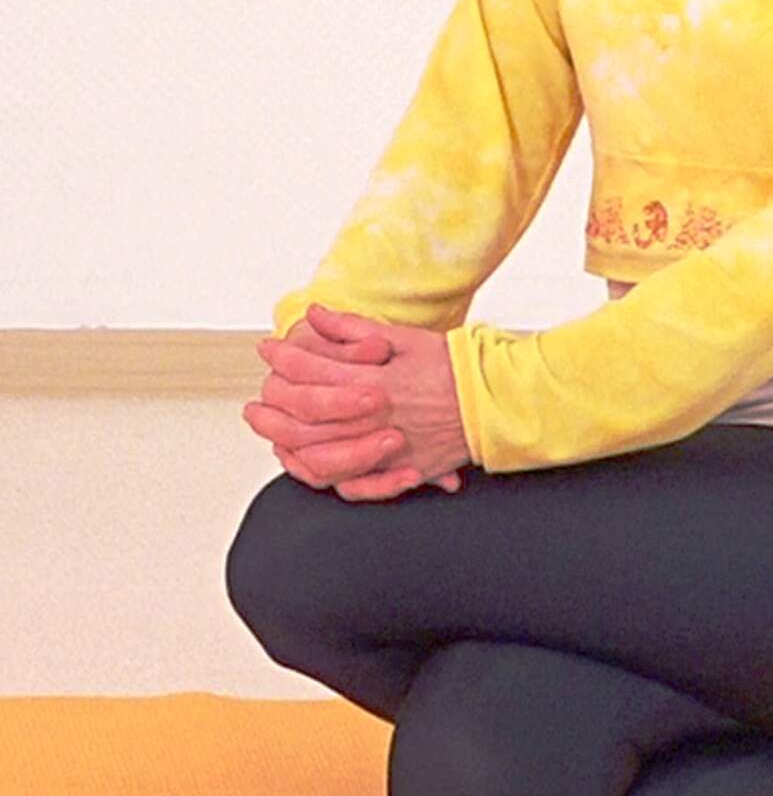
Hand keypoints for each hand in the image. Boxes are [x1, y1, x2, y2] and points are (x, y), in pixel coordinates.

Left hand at [244, 303, 469, 501]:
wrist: (495, 403)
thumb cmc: (452, 367)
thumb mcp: (405, 338)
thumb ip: (353, 327)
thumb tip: (314, 312)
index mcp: (376, 378)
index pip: (313, 367)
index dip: (283, 357)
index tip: (267, 349)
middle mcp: (375, 415)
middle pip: (305, 416)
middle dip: (273, 405)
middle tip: (253, 402)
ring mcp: (385, 447)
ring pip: (318, 454)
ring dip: (285, 443)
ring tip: (269, 432)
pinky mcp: (398, 470)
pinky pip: (347, 483)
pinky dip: (321, 475)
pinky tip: (303, 463)